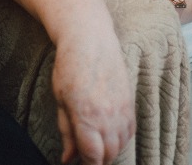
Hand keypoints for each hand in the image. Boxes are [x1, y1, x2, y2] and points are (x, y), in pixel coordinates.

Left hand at [51, 35, 135, 164]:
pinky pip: (130, 132)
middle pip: (108, 155)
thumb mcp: (60, 100)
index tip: (80, 163)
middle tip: (85, 153)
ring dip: (109, 149)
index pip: (92, 157)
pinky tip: (109, 132)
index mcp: (87, 117)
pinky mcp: (130, 103)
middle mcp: (108, 117)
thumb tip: (68, 158)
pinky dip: (121, 138)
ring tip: (95, 142)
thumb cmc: (70, 66)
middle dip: (96, 159)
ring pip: (121, 145)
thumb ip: (66, 132)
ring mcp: (122, 110)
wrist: (91, 40)